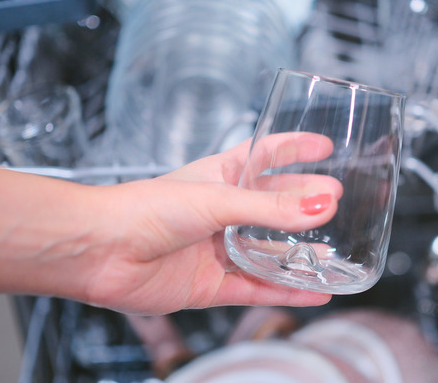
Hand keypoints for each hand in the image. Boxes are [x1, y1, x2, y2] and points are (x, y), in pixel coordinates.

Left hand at [80, 133, 340, 314]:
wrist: (100, 251)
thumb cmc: (143, 209)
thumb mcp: (215, 199)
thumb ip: (269, 208)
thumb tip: (320, 206)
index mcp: (218, 176)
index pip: (265, 155)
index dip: (294, 148)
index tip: (324, 145)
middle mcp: (220, 212)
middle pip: (273, 207)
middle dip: (305, 204)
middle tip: (337, 203)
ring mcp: (216, 249)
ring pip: (268, 253)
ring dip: (299, 254)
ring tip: (333, 255)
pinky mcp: (210, 284)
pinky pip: (256, 288)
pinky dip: (285, 291)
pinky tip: (312, 292)